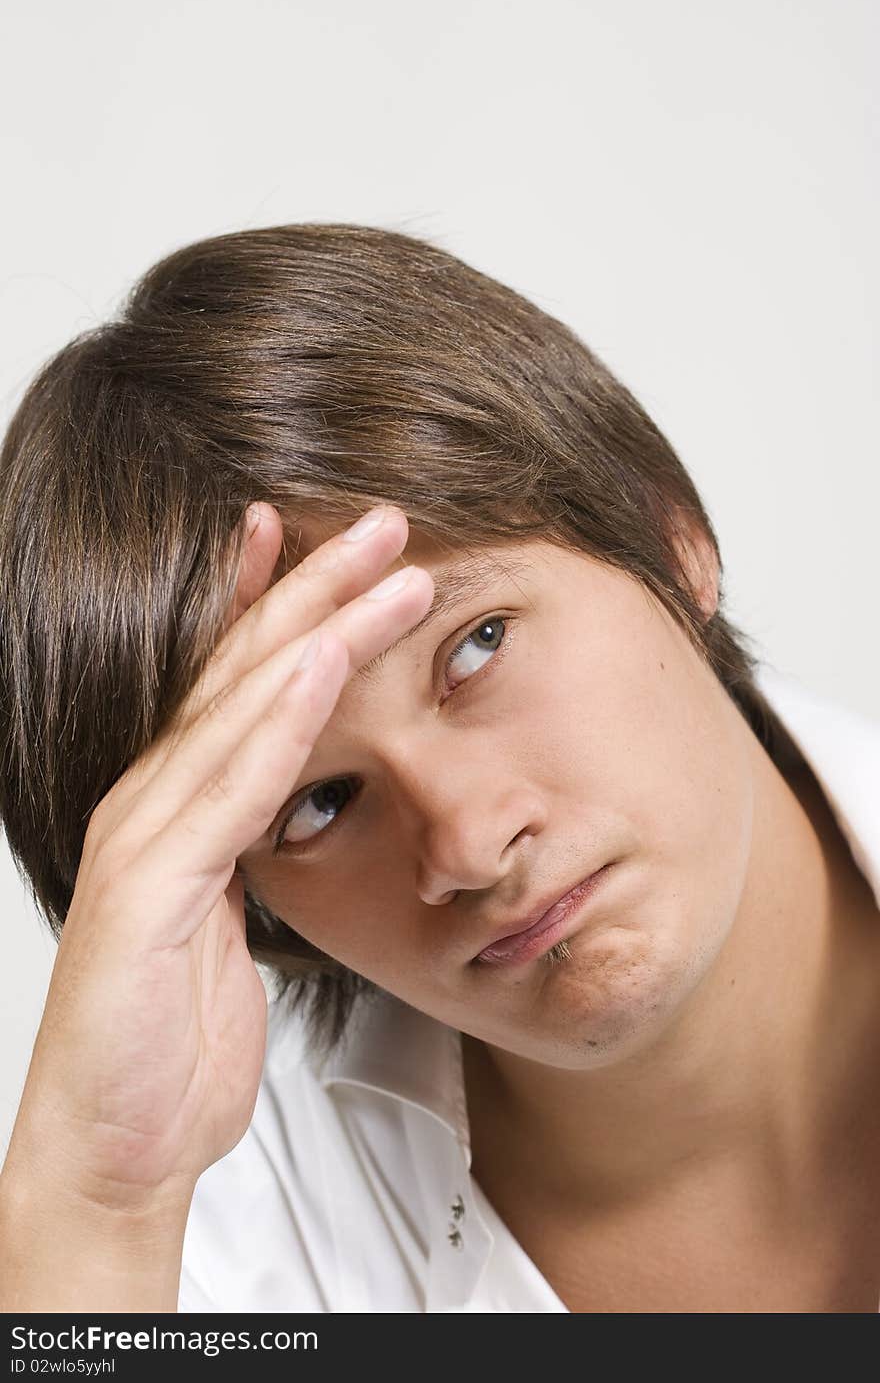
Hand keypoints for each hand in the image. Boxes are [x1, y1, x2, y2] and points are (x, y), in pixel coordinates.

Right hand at [4, 503, 432, 1212]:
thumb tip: (288, 811)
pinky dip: (278, 718)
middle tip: (382, 519)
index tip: (341, 548)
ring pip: (239, 706)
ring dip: (314, 625)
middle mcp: (153, 804)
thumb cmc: (172, 1044)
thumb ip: (247, 854)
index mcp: (178, 811)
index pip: (237, 686)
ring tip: (380, 561)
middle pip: (242, 670)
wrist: (116, 1151)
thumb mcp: (227, 929)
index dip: (284, 606)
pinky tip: (321, 663)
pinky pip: (231, 786)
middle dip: (314, 585)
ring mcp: (145, 838)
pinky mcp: (149, 886)